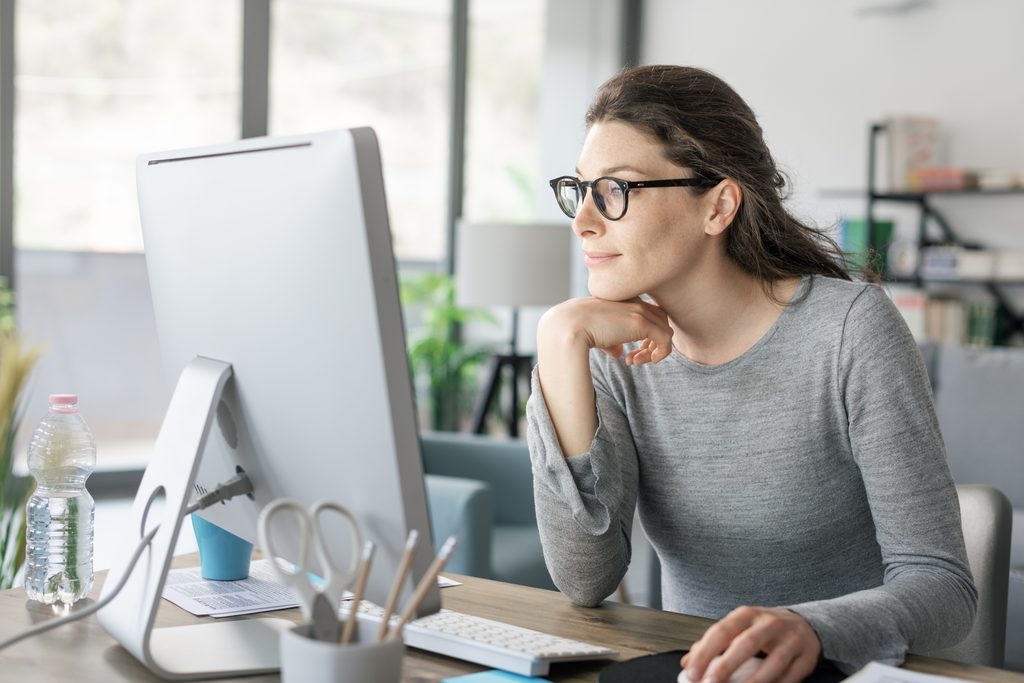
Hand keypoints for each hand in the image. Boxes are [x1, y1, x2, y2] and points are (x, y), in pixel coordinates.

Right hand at [539, 296, 673, 365]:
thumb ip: (611, 340)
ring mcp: (639, 311)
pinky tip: (640, 362)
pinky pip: (666, 340)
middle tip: (635, 358)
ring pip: (665, 330)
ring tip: (635, 362)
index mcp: (623, 299)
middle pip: (659, 320)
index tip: (630, 351)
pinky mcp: (642, 324)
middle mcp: (634, 301)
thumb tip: (619, 352)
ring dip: (653, 350)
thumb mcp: (596, 333)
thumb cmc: (576, 329)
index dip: (644, 334)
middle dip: (651, 341)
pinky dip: (659, 354)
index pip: (647, 313)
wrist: (569, 326)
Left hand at [681, 606, 820, 682]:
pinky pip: (791, 676)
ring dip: (754, 682)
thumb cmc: (763, 629)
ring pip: (774, 662)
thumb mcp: (738, 627)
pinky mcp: (806, 658)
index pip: (722, 631)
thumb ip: (714, 643)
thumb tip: (687, 663)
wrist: (803, 624)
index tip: (691, 672)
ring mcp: (791, 640)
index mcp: (747, 614)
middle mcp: (769, 624)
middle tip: (710, 682)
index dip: (705, 652)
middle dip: (727, 665)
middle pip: (746, 644)